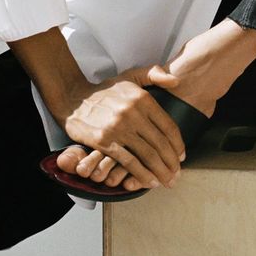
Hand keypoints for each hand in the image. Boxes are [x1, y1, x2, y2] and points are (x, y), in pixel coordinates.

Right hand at [59, 65, 186, 190]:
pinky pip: (128, 161)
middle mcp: (133, 113)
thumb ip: (154, 74)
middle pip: (160, 143)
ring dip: (160, 171)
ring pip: (147, 155)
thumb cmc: (105, 89)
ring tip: (167, 181)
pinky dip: (141, 174)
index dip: (178, 144)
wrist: (73, 98)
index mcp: (142, 98)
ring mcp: (119, 128)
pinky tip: (149, 181)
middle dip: (172, 162)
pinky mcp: (105, 142)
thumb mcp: (131, 75)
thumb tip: (177, 81)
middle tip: (177, 175)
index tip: (182, 156)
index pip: (168, 126)